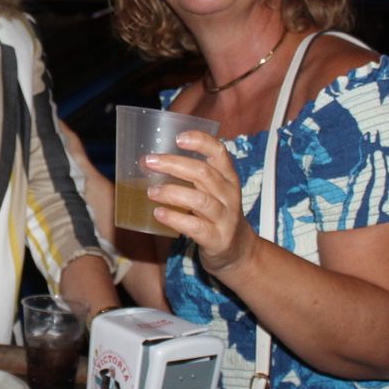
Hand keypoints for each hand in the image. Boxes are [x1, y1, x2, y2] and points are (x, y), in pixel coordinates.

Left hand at [142, 128, 255, 275]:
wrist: (238, 251)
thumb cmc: (217, 215)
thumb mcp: (213, 191)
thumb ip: (193, 177)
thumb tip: (154, 162)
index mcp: (228, 178)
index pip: (219, 152)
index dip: (200, 142)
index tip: (178, 138)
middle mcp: (229, 195)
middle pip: (204, 173)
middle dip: (174, 164)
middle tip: (149, 162)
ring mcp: (225, 218)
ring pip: (200, 200)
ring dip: (172, 192)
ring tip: (150, 191)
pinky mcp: (217, 239)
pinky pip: (195, 227)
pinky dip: (174, 219)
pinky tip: (158, 213)